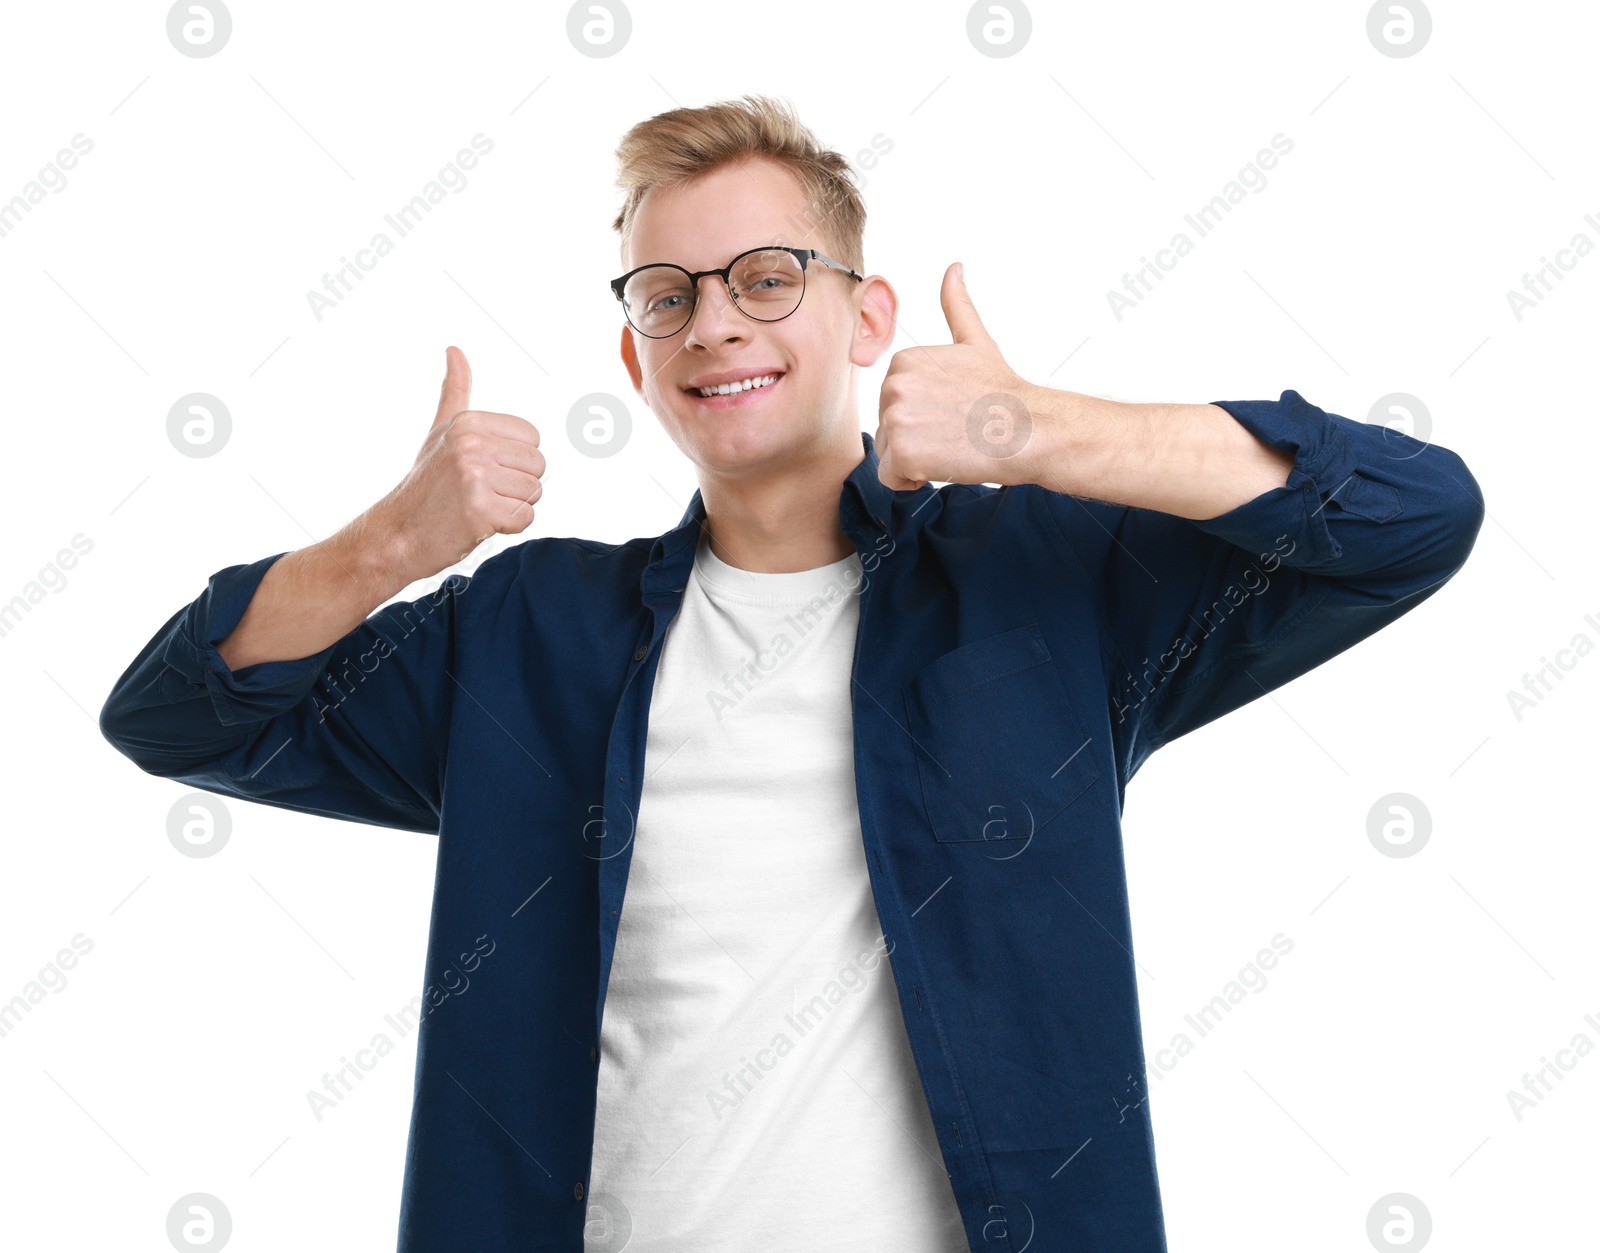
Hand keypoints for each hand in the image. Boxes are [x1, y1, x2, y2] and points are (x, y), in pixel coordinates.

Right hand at [370, 346, 544, 582]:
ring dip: (512, 507)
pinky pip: (525, 518)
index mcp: (469, 422)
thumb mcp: (439, 431)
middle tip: (480, 494)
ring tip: (477, 508)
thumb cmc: (425, 486)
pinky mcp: (480, 510)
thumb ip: (455, 392)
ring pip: (534, 493)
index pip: (532, 438)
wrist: (397, 535)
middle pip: (538, 466)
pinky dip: (507, 527)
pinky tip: (478, 525)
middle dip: (516, 485)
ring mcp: (475, 476)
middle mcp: (472, 444)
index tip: (483, 471)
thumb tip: (455, 349)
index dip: (514, 461)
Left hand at [874, 263, 1037, 490]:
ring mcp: (896, 418)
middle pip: (889, 430)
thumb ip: (957, 306)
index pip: (894, 406)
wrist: (1029, 429)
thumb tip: (954, 269)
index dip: (924, 417)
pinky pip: (893, 478)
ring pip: (890, 455)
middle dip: (918, 439)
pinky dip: (916, 480)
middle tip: (957, 431)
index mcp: (903, 361)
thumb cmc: (1004, 392)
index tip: (955, 411)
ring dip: (918, 460)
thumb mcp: (976, 342)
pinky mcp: (902, 452)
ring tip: (953, 446)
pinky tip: (946, 463)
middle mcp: (893, 385)